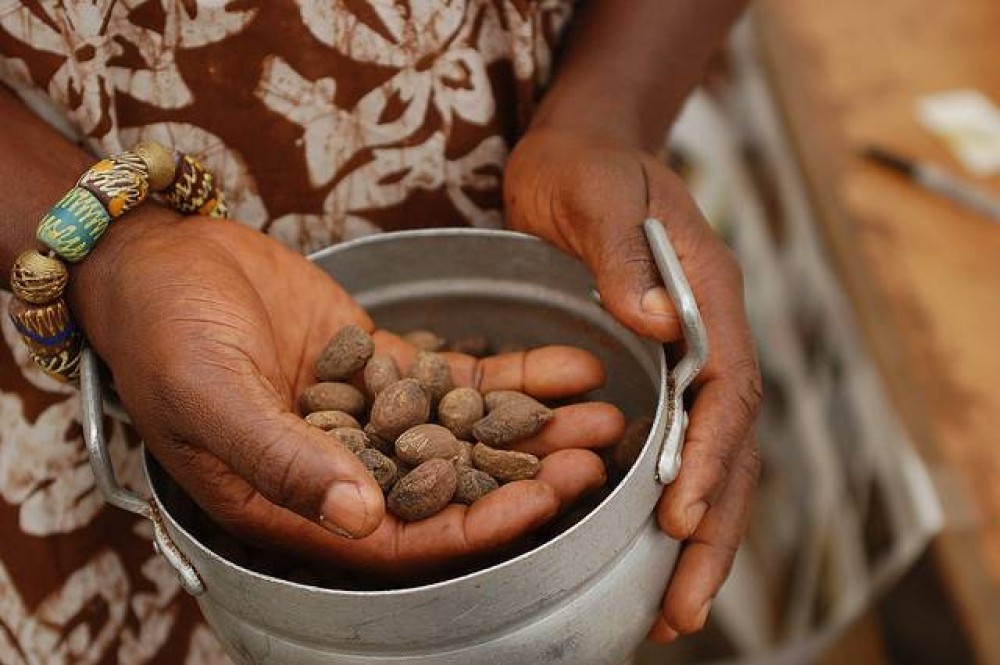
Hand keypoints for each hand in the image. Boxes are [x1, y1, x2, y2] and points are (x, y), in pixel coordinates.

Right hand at [71, 212, 621, 572]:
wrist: (158, 258)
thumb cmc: (163, 334)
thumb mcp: (213, 399)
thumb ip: (284, 460)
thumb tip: (363, 518)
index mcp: (298, 504)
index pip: (405, 537)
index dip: (476, 524)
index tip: (544, 500)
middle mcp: (343, 470)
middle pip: (453, 488)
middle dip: (527, 477)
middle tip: (595, 455)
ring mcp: (369, 415)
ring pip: (468, 433)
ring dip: (534, 427)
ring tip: (603, 412)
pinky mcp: (382, 364)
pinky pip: (457, 377)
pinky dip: (510, 373)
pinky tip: (568, 364)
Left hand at [505, 127, 761, 639]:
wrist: (579, 150)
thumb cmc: (582, 165)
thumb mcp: (592, 192)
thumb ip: (620, 251)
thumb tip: (655, 324)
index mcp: (705, 294)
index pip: (724, 387)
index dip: (706, 455)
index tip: (678, 516)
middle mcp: (706, 334)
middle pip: (730, 444)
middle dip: (712, 528)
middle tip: (684, 609)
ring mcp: (685, 356)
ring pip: (709, 459)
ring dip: (698, 537)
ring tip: (674, 612)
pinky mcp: (653, 371)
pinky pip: (673, 447)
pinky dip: (667, 505)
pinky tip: (648, 556)